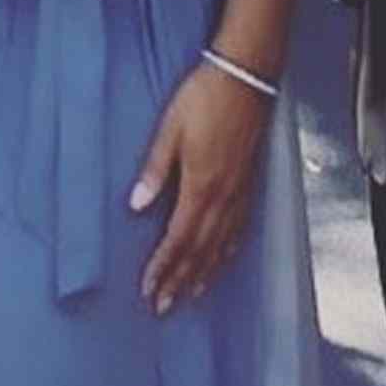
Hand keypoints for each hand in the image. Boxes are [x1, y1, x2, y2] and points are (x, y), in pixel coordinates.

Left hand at [129, 62, 272, 313]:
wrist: (245, 79)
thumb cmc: (203, 98)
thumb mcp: (170, 129)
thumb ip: (154, 169)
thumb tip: (135, 207)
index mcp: (200, 185)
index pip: (179, 239)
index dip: (163, 268)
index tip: (149, 290)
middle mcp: (223, 197)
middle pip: (200, 251)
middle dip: (180, 281)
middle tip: (163, 307)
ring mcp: (240, 193)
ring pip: (221, 246)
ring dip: (204, 274)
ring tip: (189, 296)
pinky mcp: (249, 184)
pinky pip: (239, 231)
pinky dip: (227, 253)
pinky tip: (222, 260)